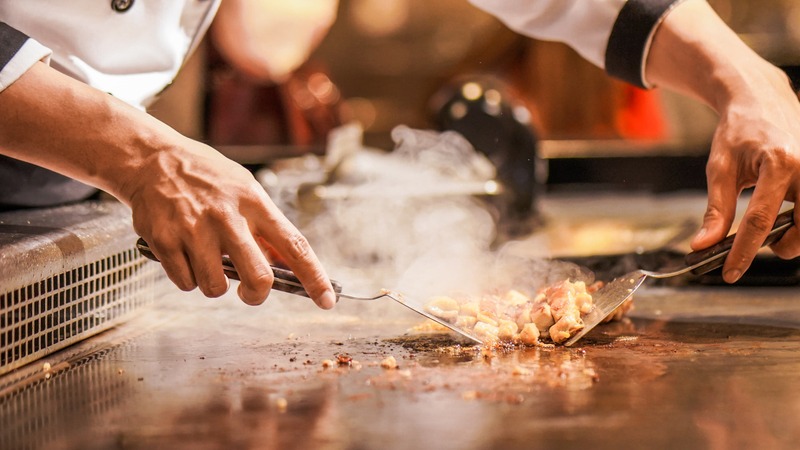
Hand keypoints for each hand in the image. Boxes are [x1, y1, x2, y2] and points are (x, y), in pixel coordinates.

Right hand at [121, 137, 336, 307]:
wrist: (152, 159)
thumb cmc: (206, 178)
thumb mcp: (244, 190)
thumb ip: (264, 227)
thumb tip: (287, 266)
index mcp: (255, 202)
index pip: (294, 245)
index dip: (314, 277)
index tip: (327, 300)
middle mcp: (227, 216)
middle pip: (259, 277)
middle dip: (256, 294)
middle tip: (249, 291)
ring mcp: (194, 229)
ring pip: (216, 287)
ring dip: (214, 284)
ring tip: (206, 259)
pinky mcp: (164, 241)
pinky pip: (186, 283)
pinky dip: (188, 278)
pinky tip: (184, 254)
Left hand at [644, 0, 799, 282]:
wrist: (762, 98)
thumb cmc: (738, 132)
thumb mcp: (720, 168)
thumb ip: (715, 209)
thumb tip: (702, 246)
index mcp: (779, 162)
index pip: (759, 221)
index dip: (744, 252)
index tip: (731, 274)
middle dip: (784, 246)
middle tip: (763, 247)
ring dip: (797, 235)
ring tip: (775, 229)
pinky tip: (789, 213)